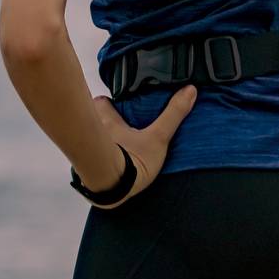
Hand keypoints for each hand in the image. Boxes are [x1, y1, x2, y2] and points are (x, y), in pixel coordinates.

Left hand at [86, 85, 197, 208]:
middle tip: (123, 127)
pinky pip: (93, 161)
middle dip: (106, 122)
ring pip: (95, 141)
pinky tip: (114, 170)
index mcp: (109, 122)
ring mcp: (90, 151)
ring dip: (104, 142)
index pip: (102, 102)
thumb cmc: (131, 161)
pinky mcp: (90, 170)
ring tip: (121, 149)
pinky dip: (101, 162)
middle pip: (96, 121)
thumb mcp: (157, 138)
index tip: (116, 102)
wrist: (112, 188)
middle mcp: (97, 133)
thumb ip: (172, 116)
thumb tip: (189, 90)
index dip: (108, 102)